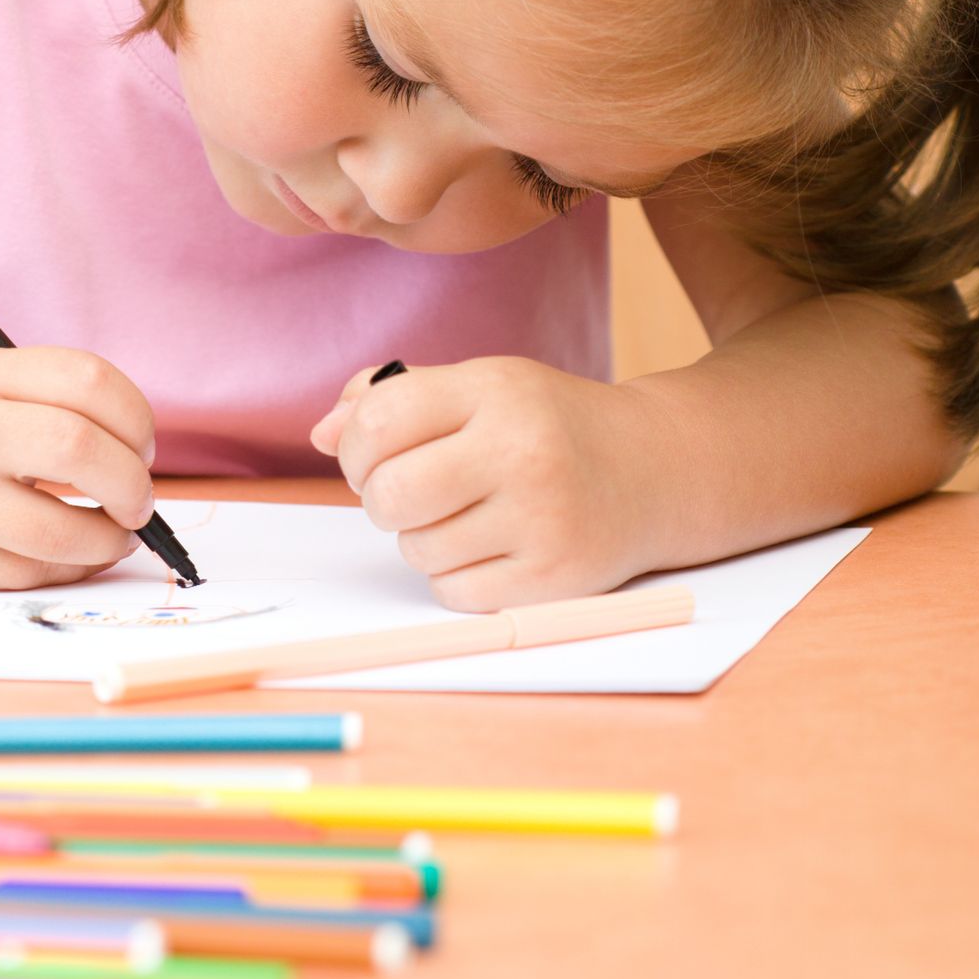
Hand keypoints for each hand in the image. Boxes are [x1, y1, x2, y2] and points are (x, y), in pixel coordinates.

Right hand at [0, 346, 157, 589]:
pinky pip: (36, 573)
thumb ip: (49, 394)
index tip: (141, 441)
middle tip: (140, 495)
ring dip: (113, 537)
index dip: (135, 416)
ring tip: (117, 528)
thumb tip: (139, 450)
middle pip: (80, 448)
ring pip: (65, 531)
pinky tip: (73, 548)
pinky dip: (74, 564)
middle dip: (133, 480)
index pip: (86, 380)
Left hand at [310, 357, 663, 610]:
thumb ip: (394, 398)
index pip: (378, 420)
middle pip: (389, 494)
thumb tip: (324, 435)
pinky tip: (491, 545)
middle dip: (381, 499)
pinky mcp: (553, 577)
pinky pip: (452, 591)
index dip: (355, 445)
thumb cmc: (546, 424)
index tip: (373, 453)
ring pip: (417, 549)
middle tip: (409, 491)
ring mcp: (541, 518)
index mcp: (494, 391)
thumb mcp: (479, 386)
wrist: (655, 469)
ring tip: (466, 513)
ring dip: (423, 538)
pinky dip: (454, 576)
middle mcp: (521, 451)